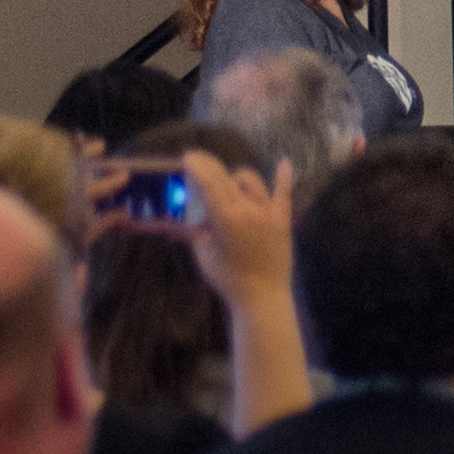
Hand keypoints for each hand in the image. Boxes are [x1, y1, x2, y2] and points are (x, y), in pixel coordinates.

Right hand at [93, 154, 294, 307]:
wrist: (262, 296)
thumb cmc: (227, 277)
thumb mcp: (202, 252)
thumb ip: (189, 232)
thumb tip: (169, 223)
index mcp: (225, 216)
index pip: (209, 181)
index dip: (198, 165)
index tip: (188, 157)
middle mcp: (248, 209)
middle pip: (227, 178)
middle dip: (210, 168)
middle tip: (197, 165)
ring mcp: (268, 213)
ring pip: (251, 181)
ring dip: (235, 177)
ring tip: (225, 182)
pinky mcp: (283, 220)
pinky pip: (284, 194)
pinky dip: (284, 178)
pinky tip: (284, 163)